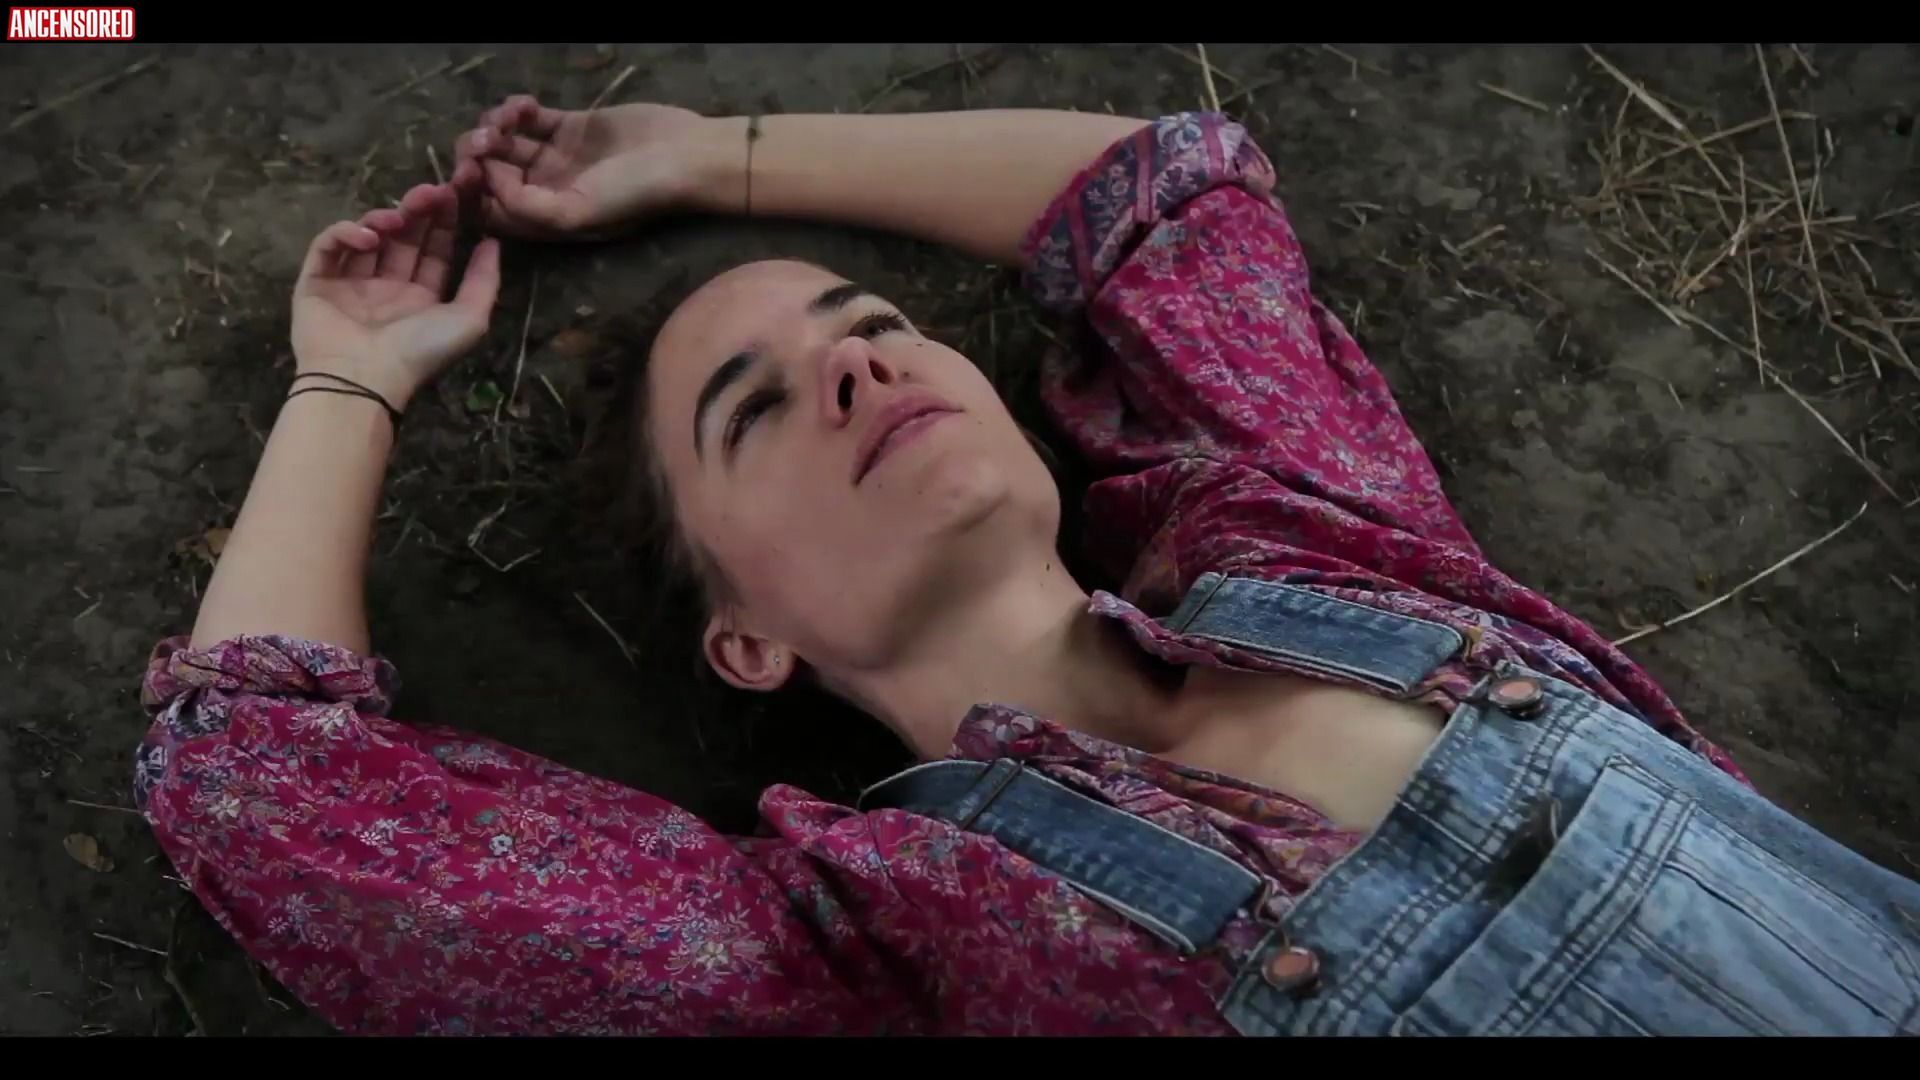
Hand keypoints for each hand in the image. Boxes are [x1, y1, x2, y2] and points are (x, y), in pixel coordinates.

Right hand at [290, 183, 501, 411]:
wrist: (364, 379)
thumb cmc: (420, 353)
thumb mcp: (469, 319)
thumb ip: (484, 281)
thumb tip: (493, 243)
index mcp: (421, 299)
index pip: (433, 250)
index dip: (444, 221)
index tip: (454, 193)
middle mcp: (386, 289)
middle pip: (402, 238)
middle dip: (417, 211)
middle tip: (429, 191)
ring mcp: (349, 284)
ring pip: (366, 236)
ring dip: (383, 220)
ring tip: (397, 219)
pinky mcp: (316, 282)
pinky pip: (328, 246)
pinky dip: (345, 233)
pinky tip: (368, 238)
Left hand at [450, 95, 719, 239]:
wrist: (682, 155)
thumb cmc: (633, 193)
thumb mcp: (575, 213)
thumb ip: (525, 207)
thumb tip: (490, 181)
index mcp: (545, 220)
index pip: (489, 209)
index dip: (472, 191)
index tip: (474, 168)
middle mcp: (545, 190)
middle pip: (490, 174)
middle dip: (477, 155)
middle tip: (487, 139)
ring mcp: (555, 158)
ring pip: (503, 142)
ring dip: (494, 126)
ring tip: (509, 118)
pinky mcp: (568, 127)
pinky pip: (526, 118)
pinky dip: (516, 108)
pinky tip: (526, 105)